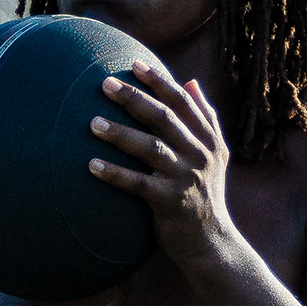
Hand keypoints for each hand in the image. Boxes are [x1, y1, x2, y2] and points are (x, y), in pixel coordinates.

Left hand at [87, 57, 234, 267]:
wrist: (211, 241)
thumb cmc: (205, 193)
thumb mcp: (215, 154)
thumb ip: (205, 117)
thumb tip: (190, 81)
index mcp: (209, 140)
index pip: (182, 102)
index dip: (158, 81)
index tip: (133, 64)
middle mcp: (200, 155)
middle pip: (163, 119)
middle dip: (133, 98)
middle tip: (105, 84)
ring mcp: (186, 179)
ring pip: (150, 148)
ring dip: (120, 134)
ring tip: (92, 123)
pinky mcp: (171, 203)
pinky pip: (138, 184)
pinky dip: (115, 174)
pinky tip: (91, 165)